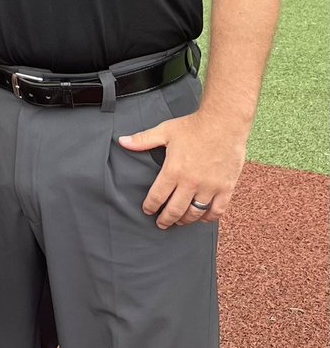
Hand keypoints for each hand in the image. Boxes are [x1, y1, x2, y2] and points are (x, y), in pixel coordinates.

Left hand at [118, 110, 248, 228]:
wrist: (224, 123)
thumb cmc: (193, 126)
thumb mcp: (164, 131)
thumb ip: (142, 140)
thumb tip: (122, 141)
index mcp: (173, 171)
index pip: (158, 196)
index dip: (151, 206)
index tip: (147, 211)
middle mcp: (191, 182)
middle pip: (175, 210)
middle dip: (166, 219)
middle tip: (161, 224)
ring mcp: (210, 187)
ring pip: (195, 213)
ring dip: (185, 220)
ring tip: (179, 222)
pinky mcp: (226, 187)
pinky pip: (218, 210)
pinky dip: (209, 217)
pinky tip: (203, 218)